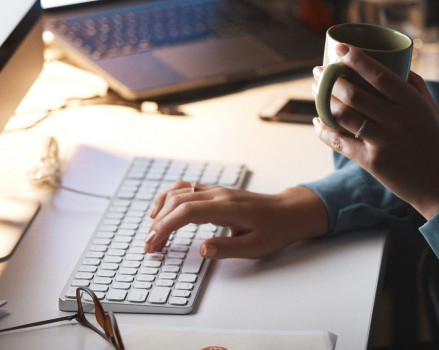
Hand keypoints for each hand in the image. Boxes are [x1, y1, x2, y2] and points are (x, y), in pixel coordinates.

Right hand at [144, 183, 327, 258]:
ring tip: (151, 231)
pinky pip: (187, 189)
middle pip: (178, 201)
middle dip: (159, 223)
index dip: (166, 227)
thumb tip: (202, 249)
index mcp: (227, 208)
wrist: (289, 212)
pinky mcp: (217, 192)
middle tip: (149, 246)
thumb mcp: (255, 247)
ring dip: (162, 209)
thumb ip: (227, 248)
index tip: (154, 244)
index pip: (187, 212)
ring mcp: (217, 191)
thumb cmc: (275, 230)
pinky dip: (170, 198)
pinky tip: (162, 210)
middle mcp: (219, 195)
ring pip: (180, 192)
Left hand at [312, 44, 438, 219]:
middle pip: (354, 93)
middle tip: (319, 71)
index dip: (356, 59)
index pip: (379, 75)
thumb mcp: (431, 109)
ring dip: (324, 100)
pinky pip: (340, 142)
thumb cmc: (438, 142)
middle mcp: (397, 120)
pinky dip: (323, 130)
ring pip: (343, 115)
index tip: (340, 48)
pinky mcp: (372, 162)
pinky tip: (316, 121)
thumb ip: (414, 85)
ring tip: (316, 90)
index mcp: (412, 103)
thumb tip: (394, 62)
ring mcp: (383, 142)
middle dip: (330, 78)